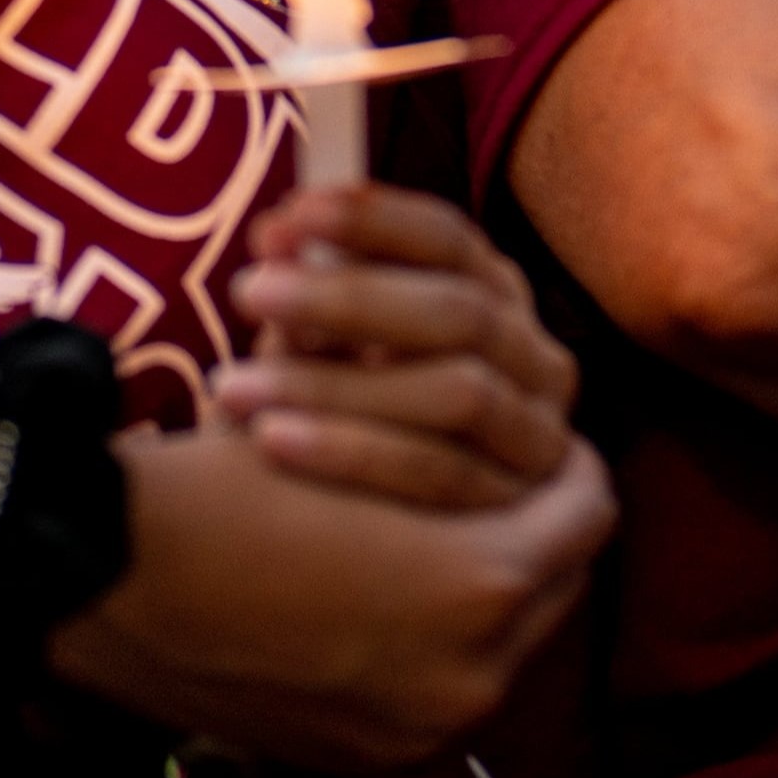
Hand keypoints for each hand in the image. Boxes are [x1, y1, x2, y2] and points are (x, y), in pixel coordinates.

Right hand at [47, 423, 611, 768]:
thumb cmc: (221, 484)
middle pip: (556, 587)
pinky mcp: (366, 754)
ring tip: (433, 533)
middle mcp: (471, 675)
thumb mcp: (342, 414)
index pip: (587, 513)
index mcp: (482, 585)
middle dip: (534, 531)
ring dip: (484, 592)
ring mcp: (420, 727)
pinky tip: (379, 593)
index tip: (538, 435)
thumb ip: (431, 395)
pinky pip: (440, 690)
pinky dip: (431, 645)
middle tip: (495, 481)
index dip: (565, 464)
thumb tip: (483, 338)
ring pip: (504, 646)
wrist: (98, 581)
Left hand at [209, 183, 581, 512]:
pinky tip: (269, 443)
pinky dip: (356, 452)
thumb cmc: (328, 432)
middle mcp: (539, 360)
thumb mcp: (317, 357)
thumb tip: (276, 236)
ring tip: (236, 383)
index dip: (371, 221)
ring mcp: (541, 438)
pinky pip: (449, 474)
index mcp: (495, 297)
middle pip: (460, 313)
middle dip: (349, 298)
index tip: (282, 220)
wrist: (355, 558)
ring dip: (342, 384)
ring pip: (460, 393)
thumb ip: (311, 300)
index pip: (446, 239)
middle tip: (249, 290)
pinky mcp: (528, 513)